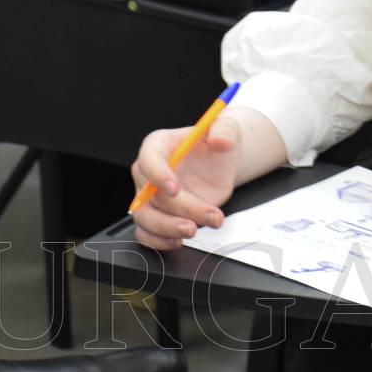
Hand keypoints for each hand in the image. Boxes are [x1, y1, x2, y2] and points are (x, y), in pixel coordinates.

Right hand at [130, 116, 241, 250]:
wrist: (221, 163)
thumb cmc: (217, 143)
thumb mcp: (226, 129)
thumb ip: (225, 132)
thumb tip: (221, 141)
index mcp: (159, 145)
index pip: (149, 159)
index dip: (158, 175)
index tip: (174, 189)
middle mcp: (148, 172)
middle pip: (148, 196)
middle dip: (174, 210)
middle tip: (196, 220)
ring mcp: (151, 197)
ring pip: (145, 218)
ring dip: (167, 229)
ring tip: (193, 231)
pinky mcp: (159, 215)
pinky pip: (147, 233)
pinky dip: (159, 241)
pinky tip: (178, 241)